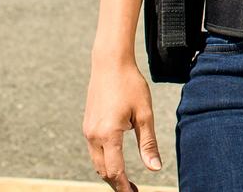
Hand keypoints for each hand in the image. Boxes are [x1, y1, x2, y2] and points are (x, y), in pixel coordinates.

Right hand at [81, 57, 159, 189]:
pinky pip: (94, 151)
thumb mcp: (144, 114)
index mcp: (108, 134)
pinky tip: (116, 162)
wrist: (109, 63)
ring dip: (110, 174)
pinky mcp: (87, 125)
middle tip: (133, 191)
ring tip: (126, 182)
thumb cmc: (130, 85)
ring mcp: (88, 130)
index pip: (116, 171)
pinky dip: (104, 161)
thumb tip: (155, 169)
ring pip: (97, 162)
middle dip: (117, 184)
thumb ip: (148, 144)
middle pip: (104, 171)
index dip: (125, 187)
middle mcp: (94, 135)